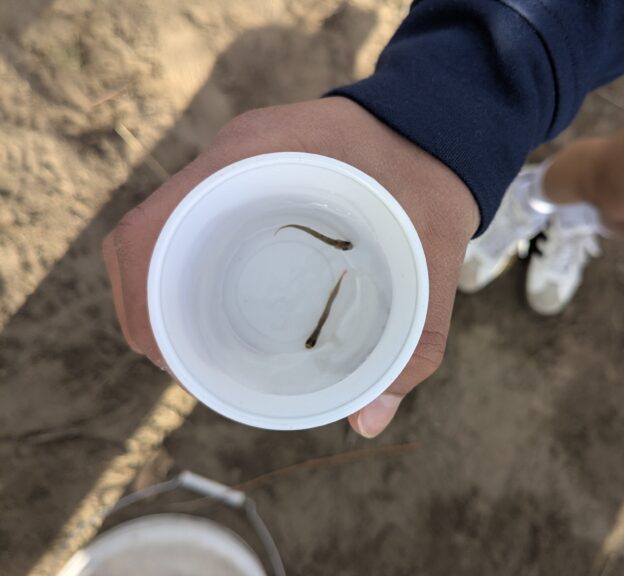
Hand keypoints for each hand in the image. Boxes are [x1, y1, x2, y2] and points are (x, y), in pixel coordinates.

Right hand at [103, 97, 478, 436]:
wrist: (441, 123)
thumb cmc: (433, 181)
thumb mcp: (432, 259)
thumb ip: (417, 340)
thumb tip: (369, 425)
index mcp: (255, 161)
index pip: (152, 229)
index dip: (141, 299)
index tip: (170, 356)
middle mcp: (231, 158)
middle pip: (146, 238)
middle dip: (147, 308)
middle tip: (184, 365)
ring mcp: (235, 164)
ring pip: (163, 231)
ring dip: (161, 289)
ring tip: (192, 346)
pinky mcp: (247, 174)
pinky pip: (195, 221)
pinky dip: (187, 268)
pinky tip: (213, 308)